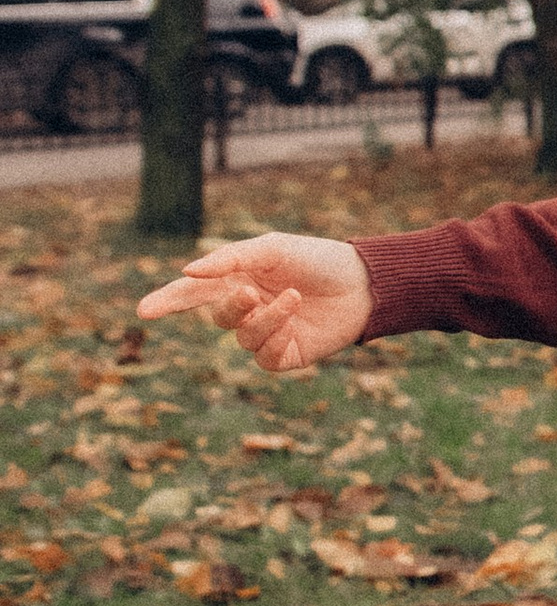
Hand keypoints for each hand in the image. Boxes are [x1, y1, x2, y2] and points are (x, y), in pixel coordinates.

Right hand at [136, 233, 372, 373]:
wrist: (364, 282)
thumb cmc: (317, 259)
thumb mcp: (272, 248)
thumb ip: (229, 258)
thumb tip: (188, 272)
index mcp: (237, 280)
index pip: (193, 294)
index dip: (168, 301)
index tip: (144, 309)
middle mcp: (248, 309)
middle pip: (218, 317)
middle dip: (229, 307)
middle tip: (248, 294)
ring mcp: (266, 334)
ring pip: (244, 338)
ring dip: (264, 318)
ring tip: (292, 298)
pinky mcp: (286, 356)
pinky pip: (265, 357)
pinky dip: (276, 336)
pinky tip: (294, 318)